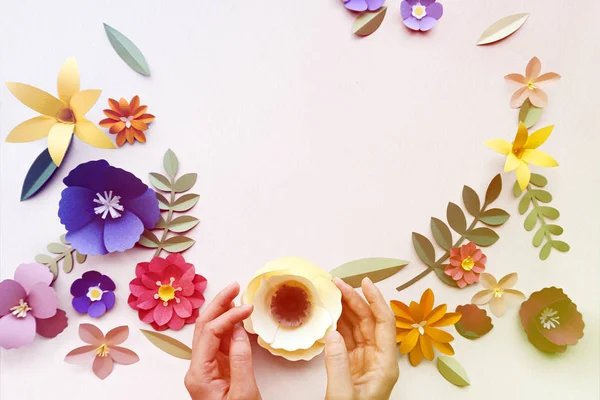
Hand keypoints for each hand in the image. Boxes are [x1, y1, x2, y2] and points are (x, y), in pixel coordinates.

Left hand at [185, 282, 261, 399]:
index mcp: (199, 374)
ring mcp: (206, 369)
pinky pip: (220, 343)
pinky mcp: (217, 371)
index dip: (229, 316)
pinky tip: (237, 317)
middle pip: (203, 327)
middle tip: (235, 286)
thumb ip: (241, 359)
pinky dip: (229, 327)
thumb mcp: (244, 393)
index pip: (210, 333)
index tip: (247, 307)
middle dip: (218, 304)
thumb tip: (239, 330)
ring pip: (210, 332)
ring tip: (236, 295)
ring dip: (222, 312)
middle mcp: (198, 368)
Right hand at [324, 277, 398, 399]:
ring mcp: (365, 362)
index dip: (376, 300)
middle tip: (337, 284)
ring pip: (357, 327)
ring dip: (345, 310)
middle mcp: (378, 360)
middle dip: (354, 300)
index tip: (364, 282)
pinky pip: (347, 339)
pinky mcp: (352, 367)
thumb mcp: (343, 394)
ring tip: (332, 294)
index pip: (384, 323)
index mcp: (385, 364)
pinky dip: (338, 325)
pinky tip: (329, 316)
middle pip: (369, 321)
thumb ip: (337, 363)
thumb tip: (332, 332)